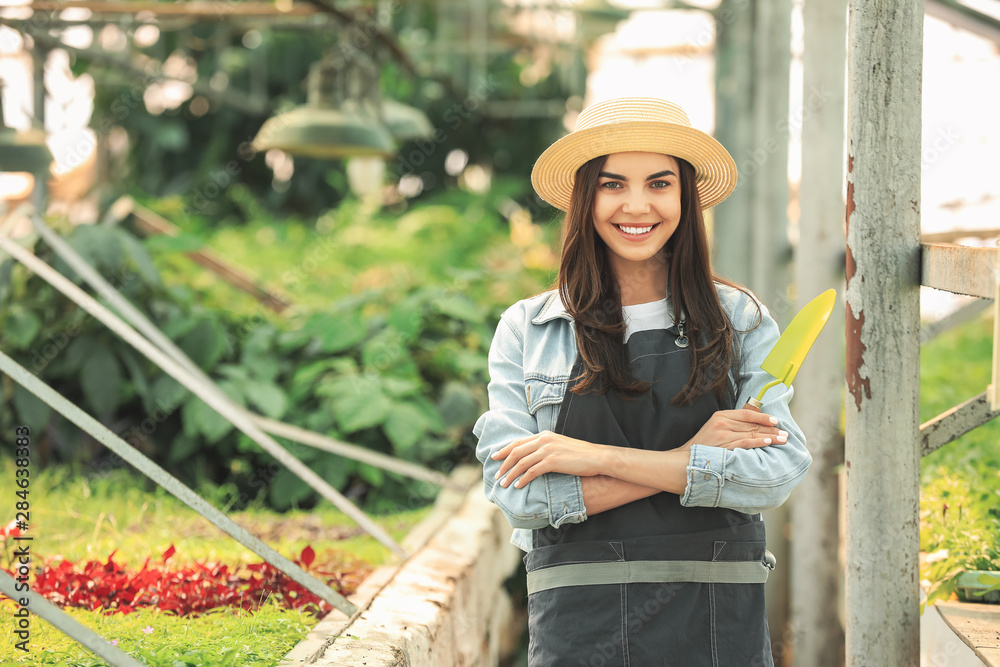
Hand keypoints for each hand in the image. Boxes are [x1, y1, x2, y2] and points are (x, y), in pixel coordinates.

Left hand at [490, 431, 607, 488]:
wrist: (598, 457)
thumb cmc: (581, 454)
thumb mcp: (561, 445)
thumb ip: (547, 447)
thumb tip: (534, 457)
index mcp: (544, 435)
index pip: (519, 442)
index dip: (505, 450)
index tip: (495, 457)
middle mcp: (544, 440)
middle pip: (516, 452)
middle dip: (504, 464)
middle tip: (497, 475)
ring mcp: (548, 450)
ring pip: (521, 462)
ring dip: (510, 474)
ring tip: (504, 484)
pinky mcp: (553, 461)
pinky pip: (532, 471)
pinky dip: (523, 479)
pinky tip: (518, 486)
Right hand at [682, 409, 787, 450]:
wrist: (687, 459)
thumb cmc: (703, 445)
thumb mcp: (714, 428)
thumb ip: (731, 424)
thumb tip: (754, 425)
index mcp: (720, 415)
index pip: (747, 413)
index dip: (763, 417)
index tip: (776, 421)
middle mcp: (722, 423)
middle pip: (752, 424)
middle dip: (771, 428)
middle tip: (785, 433)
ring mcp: (723, 434)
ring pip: (751, 433)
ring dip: (769, 436)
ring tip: (782, 439)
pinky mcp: (724, 446)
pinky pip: (746, 443)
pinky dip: (759, 442)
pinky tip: (769, 443)